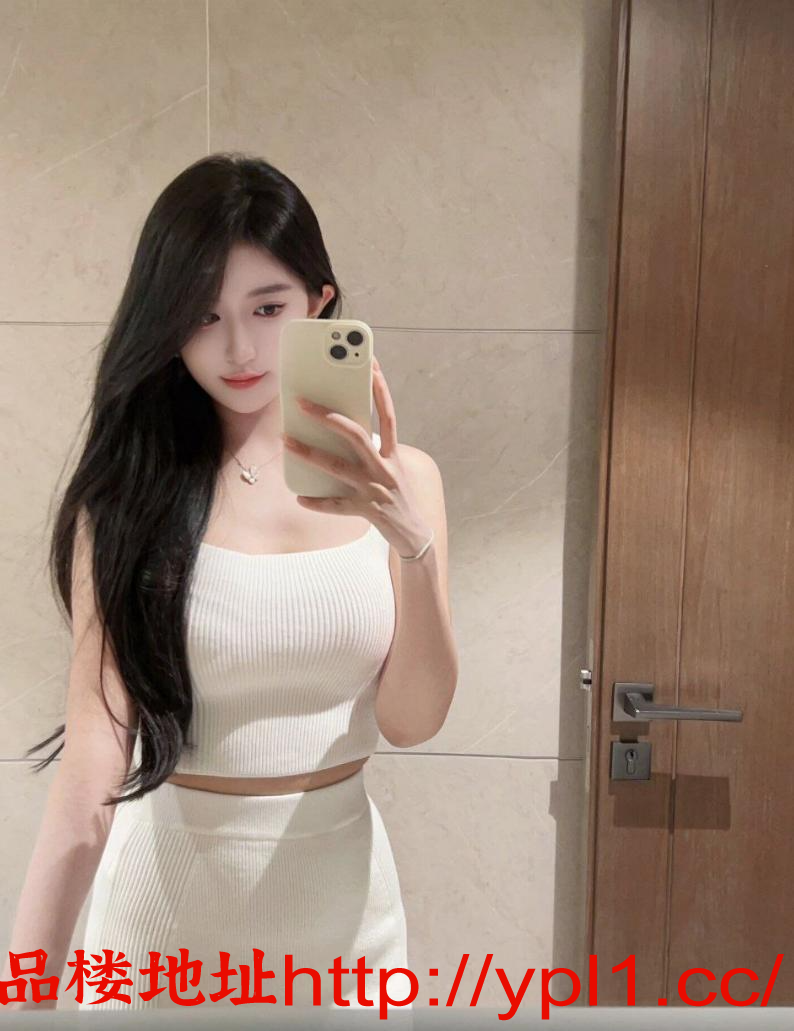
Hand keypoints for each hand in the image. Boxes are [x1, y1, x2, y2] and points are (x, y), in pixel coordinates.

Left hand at [281, 356, 432, 557]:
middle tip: (301, 402)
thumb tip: (340, 428)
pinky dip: (318, 502)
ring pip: (338, 467)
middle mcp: (385, 468)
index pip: (388, 414)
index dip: (380, 388)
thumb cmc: (396, 494)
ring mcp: (375, 490)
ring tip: (286, 441)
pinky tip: (300, 498)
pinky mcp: (367, 511)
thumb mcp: (391, 467)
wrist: (415, 533)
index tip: (369, 364)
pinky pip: (337, 506)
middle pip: (356, 435)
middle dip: (328, 417)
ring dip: (310, 453)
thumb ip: (372, 448)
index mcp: (393, 454)